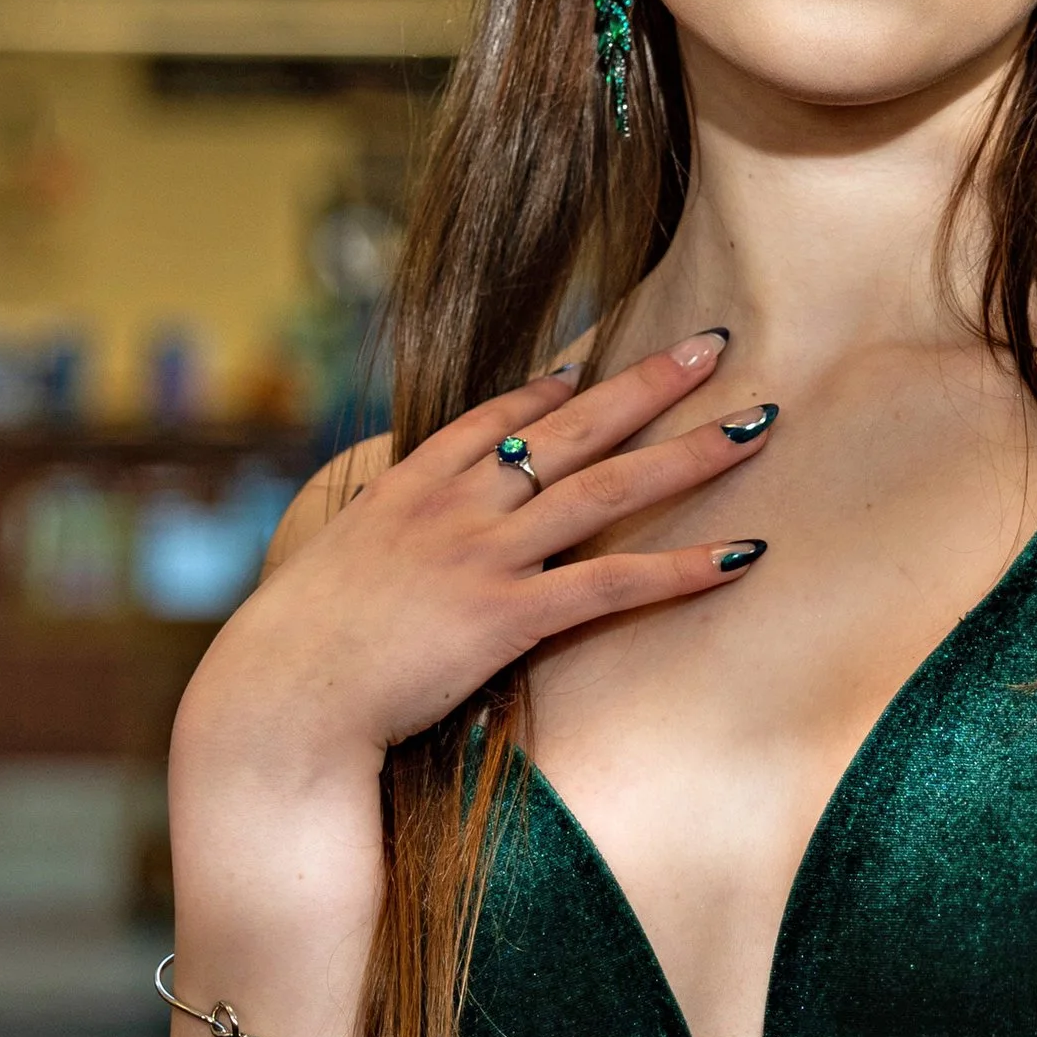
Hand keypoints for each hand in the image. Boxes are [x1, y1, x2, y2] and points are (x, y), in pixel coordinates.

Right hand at [179, 325, 775, 790]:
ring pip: (607, 489)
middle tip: (715, 343)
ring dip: (690, 452)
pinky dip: (681, 569)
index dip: (553, 386)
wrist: (280, 694)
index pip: (495, 417)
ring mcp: (484, 555)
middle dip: (649, 381)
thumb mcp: (330, 568)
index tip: (594, 360)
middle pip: (573, 428)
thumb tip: (392, 550)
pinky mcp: (506, 616)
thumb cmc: (297, 649)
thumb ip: (375, 543)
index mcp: (411, 487)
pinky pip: (612, 585)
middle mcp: (456, 505)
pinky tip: (740, 554)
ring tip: (756, 423)